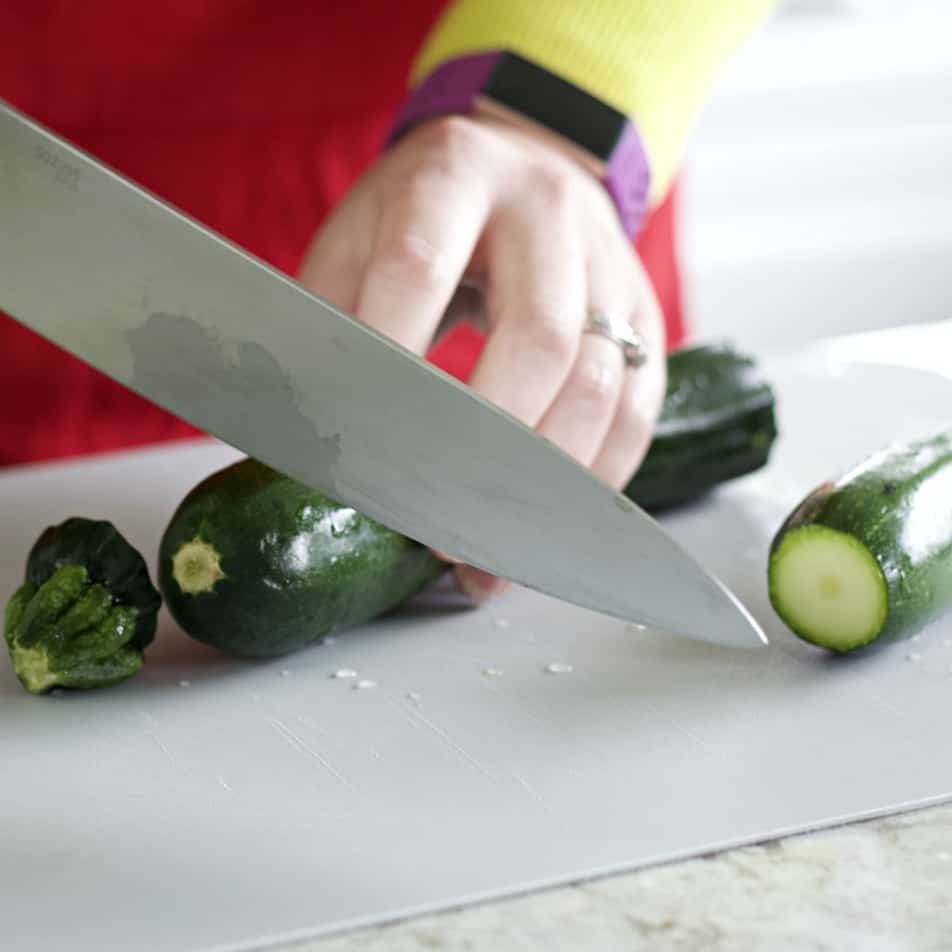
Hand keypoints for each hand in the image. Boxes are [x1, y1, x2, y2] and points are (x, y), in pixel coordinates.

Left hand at [299, 115, 666, 599]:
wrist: (522, 168)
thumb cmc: (420, 217)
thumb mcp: (357, 238)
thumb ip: (327, 322)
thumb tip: (291, 439)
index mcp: (453, 174)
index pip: (421, 268)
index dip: (393, 358)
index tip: (365, 444)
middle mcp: (546, 208)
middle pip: (539, 337)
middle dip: (488, 442)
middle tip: (439, 520)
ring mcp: (609, 261)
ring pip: (600, 380)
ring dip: (546, 475)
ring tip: (494, 539)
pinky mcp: (645, 310)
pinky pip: (639, 408)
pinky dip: (597, 473)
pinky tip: (551, 513)